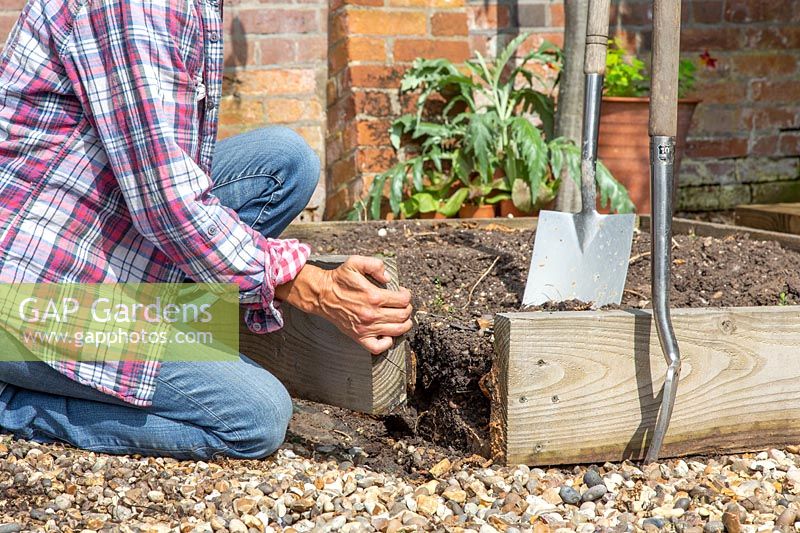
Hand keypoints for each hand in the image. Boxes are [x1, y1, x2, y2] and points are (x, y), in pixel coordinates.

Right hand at [275, 256, 412, 353]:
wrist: (321, 294)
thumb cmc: (338, 279)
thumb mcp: (355, 262)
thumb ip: (375, 265)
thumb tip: (388, 277)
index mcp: (374, 296)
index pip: (403, 300)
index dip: (407, 295)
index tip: (403, 293)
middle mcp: (372, 314)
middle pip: (403, 316)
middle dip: (407, 309)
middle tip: (403, 305)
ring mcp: (366, 328)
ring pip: (397, 331)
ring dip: (405, 324)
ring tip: (401, 318)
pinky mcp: (359, 336)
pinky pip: (378, 347)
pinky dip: (387, 342)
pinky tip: (388, 334)